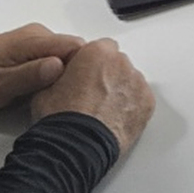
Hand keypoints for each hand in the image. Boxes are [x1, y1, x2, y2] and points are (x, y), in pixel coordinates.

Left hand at [0, 23, 83, 111]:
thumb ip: (29, 75)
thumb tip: (58, 66)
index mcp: (31, 40)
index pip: (75, 46)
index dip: (83, 68)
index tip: (78, 88)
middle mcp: (37, 35)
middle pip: (75, 51)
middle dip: (75, 74)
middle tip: (62, 97)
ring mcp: (36, 41)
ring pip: (67, 56)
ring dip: (64, 76)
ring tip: (51, 96)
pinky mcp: (33, 49)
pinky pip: (56, 59)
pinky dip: (55, 75)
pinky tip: (44, 90)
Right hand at [29, 38, 154, 156]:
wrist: (77, 146)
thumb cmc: (62, 118)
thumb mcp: (46, 87)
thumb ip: (60, 72)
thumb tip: (59, 74)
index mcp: (97, 52)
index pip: (102, 46)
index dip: (92, 62)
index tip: (87, 74)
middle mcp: (121, 63)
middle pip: (117, 63)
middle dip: (108, 75)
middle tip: (93, 95)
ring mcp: (136, 83)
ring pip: (130, 80)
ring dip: (120, 90)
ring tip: (103, 110)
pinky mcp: (147, 103)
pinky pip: (141, 98)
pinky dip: (132, 106)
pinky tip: (115, 118)